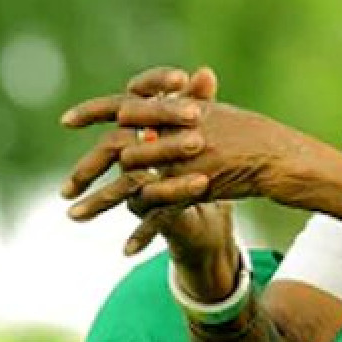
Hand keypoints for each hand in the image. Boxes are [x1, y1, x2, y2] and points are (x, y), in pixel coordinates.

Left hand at [60, 66, 300, 255]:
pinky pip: (162, 212)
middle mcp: (172, 132)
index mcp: (173, 110)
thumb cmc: (249, 133)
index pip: (123, 105)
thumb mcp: (217, 113)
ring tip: (73, 216)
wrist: (277, 157)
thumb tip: (168, 92)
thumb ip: (188, 103)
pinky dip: (145, 232)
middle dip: (86, 169)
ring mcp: (182, 161)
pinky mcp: (194, 188)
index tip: (65, 120)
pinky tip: (126, 249)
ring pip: (131, 183)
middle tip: (64, 189)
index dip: (93, 110)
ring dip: (100, 202)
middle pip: (117, 149)